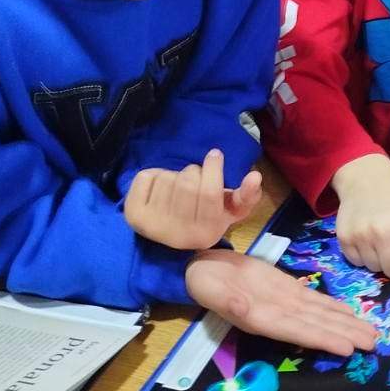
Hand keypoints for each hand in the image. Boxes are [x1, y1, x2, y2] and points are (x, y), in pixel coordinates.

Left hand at [124, 149, 261, 250]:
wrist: (170, 236)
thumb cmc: (206, 217)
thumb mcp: (231, 211)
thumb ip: (248, 196)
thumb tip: (255, 176)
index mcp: (205, 234)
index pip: (210, 193)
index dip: (214, 168)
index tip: (215, 154)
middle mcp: (177, 234)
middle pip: (188, 182)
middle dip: (194, 171)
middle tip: (196, 176)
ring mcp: (152, 226)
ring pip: (167, 178)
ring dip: (174, 174)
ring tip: (177, 188)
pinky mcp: (134, 215)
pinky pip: (146, 177)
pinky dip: (153, 175)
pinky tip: (159, 190)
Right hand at [185, 249, 374, 356]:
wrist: (201, 268)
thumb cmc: (202, 281)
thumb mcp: (209, 288)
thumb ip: (226, 300)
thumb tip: (241, 308)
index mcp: (261, 318)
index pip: (297, 332)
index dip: (322, 339)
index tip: (347, 348)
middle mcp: (278, 315)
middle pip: (317, 327)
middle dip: (345, 336)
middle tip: (373, 344)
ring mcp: (285, 304)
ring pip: (320, 316)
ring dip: (346, 325)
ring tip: (370, 334)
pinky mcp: (287, 290)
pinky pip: (314, 301)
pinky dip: (333, 308)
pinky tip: (350, 314)